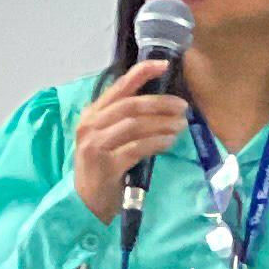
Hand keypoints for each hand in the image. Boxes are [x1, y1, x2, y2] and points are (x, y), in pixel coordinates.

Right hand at [68, 61, 194, 222]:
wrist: (85, 204)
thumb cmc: (101, 169)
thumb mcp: (106, 138)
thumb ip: (123, 121)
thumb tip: (160, 104)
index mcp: (91, 115)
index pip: (118, 88)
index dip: (141, 73)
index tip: (164, 64)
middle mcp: (90, 127)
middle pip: (130, 106)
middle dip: (160, 103)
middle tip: (182, 106)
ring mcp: (96, 146)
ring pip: (135, 125)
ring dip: (162, 123)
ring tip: (180, 125)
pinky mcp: (106, 166)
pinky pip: (137, 148)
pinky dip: (156, 142)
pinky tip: (169, 141)